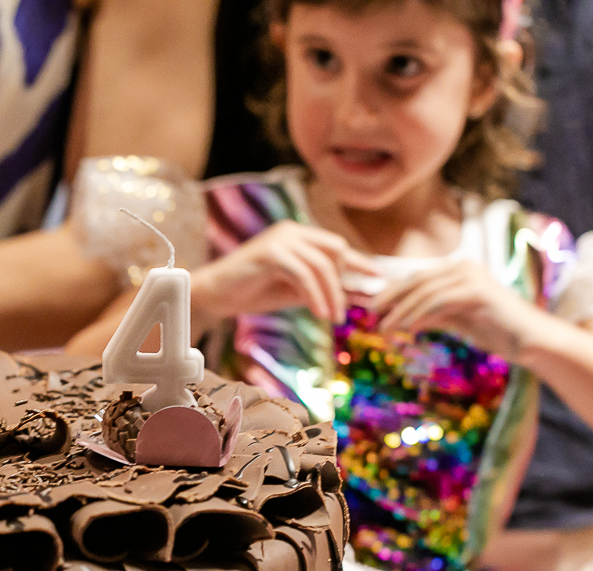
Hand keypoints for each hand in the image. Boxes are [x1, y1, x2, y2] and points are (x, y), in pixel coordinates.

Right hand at [191, 220, 376, 324]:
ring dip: (331, 294)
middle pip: (334, 250)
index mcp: (297, 236)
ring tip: (331, 318)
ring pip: (321, 264)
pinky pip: (304, 274)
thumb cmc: (250, 293)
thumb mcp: (292, 291)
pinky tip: (317, 312)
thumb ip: (318, 288)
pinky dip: (314, 295)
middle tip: (342, 313)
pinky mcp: (270, 252)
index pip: (335, 246)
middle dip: (343, 283)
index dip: (360, 261)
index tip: (380, 278)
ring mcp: (280, 238)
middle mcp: (291, 231)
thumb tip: (351, 295)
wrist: (213, 296)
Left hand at [371, 258, 544, 357]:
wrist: (531, 341)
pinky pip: (438, 302)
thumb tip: (402, 320)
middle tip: (369, 315)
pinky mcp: (476, 291)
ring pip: (424, 292)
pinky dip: (418, 316)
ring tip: (382, 329)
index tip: (372, 308)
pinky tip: (406, 329)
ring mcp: (471, 276)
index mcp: (459, 270)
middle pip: (416, 281)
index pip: (418, 279)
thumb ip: (432, 314)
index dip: (392, 292)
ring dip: (399, 312)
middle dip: (390, 298)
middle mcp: (464, 267)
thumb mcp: (456, 320)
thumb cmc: (496, 332)